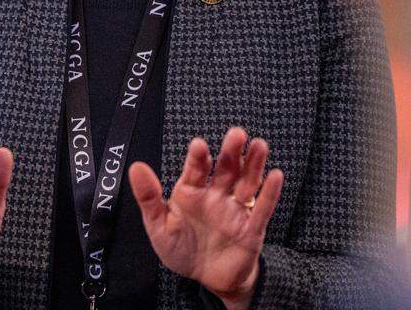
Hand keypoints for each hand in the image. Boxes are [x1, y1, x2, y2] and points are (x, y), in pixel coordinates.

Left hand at [128, 127, 282, 308]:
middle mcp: (216, 195)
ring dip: (254, 165)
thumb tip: (135, 167)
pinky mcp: (251, 228)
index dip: (199, 157)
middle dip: (231, 152)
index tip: (199, 145)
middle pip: (226, 169)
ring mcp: (235, 210)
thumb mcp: (159, 226)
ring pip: (247, 183)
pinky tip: (275, 176)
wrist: (205, 278)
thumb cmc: (181, 248)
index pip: (196, 169)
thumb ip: (148, 198)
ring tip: (259, 145)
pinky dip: (269, 193)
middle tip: (236, 133)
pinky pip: (262, 209)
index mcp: (192, 191)